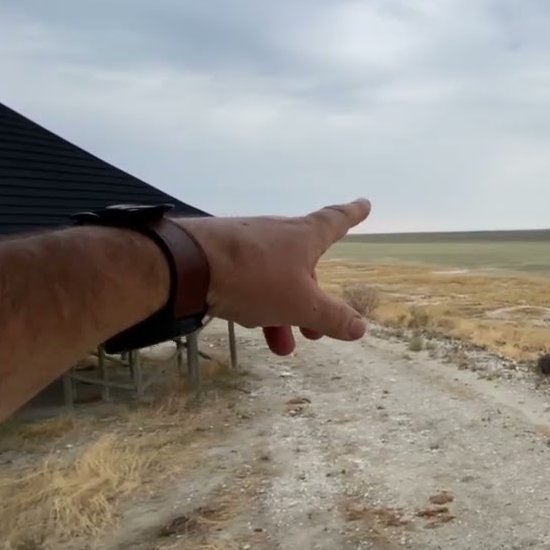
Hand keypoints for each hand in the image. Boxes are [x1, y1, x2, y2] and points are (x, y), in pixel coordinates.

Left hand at [178, 198, 371, 354]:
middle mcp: (277, 233)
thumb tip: (361, 327)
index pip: (335, 221)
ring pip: (274, 279)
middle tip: (314, 332)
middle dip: (310, 300)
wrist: (186, 264)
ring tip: (281, 346)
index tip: (363, 203)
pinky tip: (247, 322)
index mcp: (304, 236)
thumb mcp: (301, 305)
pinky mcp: (219, 255)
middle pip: (304, 265)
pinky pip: (246, 280)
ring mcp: (246, 243)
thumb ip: (332, 317)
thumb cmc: (256, 278)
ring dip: (281, 313)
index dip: (352, 214)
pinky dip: (254, 303)